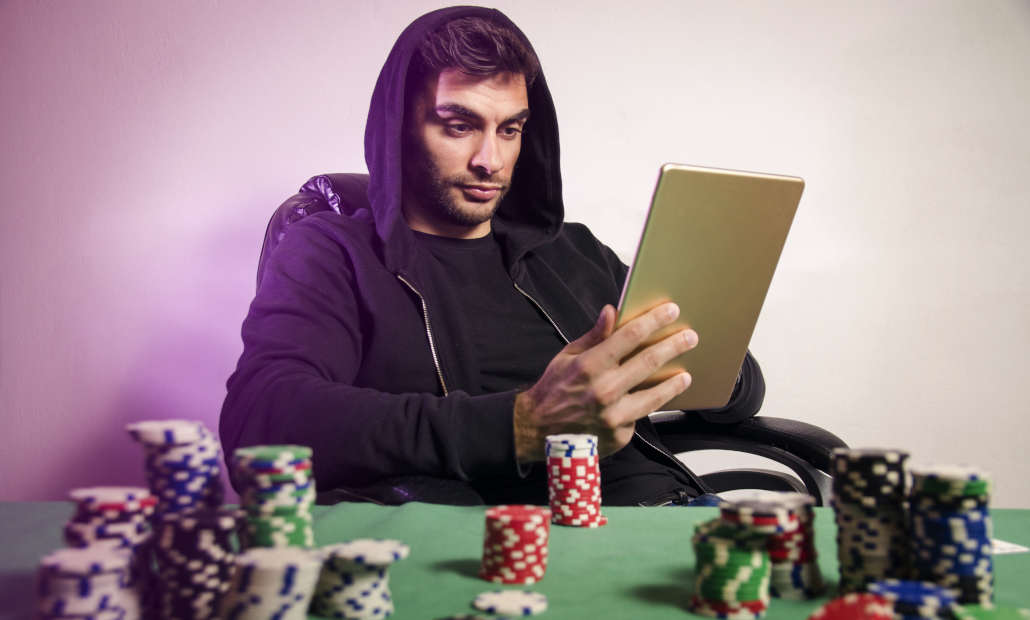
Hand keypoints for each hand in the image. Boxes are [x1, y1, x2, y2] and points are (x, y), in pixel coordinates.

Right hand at [513, 302, 697, 462]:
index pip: (630, 336)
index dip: (653, 321)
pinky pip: (640, 416)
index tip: (671, 311)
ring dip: (674, 383)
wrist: (538, 431)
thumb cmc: (553, 389)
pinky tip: (655, 401)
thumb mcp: (567, 357)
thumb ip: (593, 336)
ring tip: (686, 375)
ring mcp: (613, 416)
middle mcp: (603, 390)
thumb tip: (611, 311)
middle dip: (674, 346)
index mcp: (589, 366)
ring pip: (655, 396)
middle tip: (691, 338)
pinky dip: (647, 407)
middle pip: (648, 362)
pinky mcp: (619, 435)